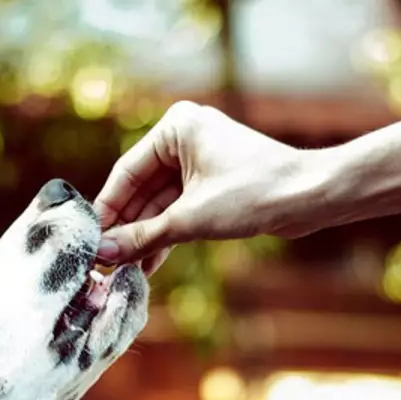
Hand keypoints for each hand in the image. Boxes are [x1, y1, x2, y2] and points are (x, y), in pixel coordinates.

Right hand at [93, 101, 316, 273]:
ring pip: (162, 203)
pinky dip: (167, 234)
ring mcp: (201, 160)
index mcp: (176, 126)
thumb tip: (104, 252)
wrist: (309, 198)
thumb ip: (143, 236)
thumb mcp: (190, 219)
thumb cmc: (255, 193)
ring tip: (124, 270)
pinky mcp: (215, 184)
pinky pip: (181, 209)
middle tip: (105, 262)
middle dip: (128, 228)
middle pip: (143, 190)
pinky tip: (148, 263)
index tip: (91, 241)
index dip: (108, 210)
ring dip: (146, 237)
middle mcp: (186, 137)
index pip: (127, 172)